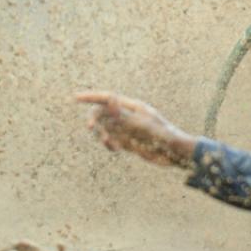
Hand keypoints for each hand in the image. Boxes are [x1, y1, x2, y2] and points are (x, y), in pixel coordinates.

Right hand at [75, 92, 196, 167]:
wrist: (175, 153)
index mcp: (132, 107)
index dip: (90, 97)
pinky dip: (110, 144)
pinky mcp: (129, 142)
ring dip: (102, 134)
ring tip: (109, 142)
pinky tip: (114, 148)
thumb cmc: (162, 134)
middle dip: (95, 119)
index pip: (107, 98)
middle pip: (103, 114)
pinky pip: (112, 141)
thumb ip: (121, 113)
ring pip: (105, 129)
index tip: (75, 98)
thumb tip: (108, 97)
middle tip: (90, 127)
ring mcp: (127, 130)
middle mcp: (128, 117)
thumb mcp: (140, 123)